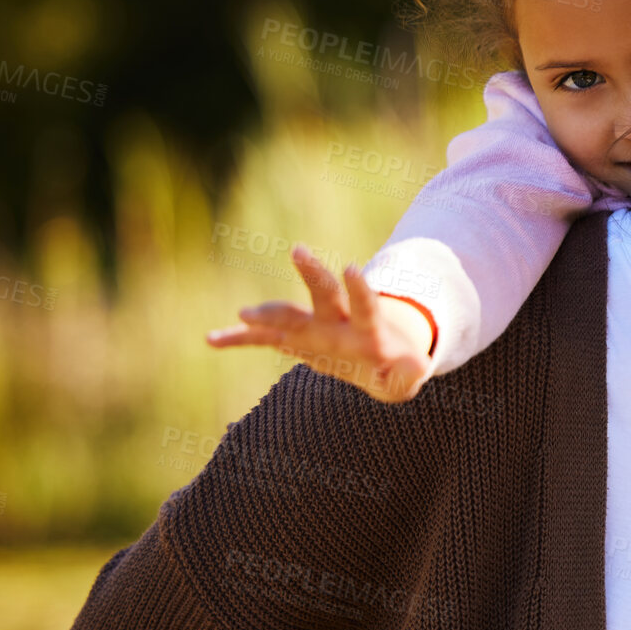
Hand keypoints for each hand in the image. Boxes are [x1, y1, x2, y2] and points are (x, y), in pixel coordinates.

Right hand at [206, 245, 437, 402]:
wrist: (377, 357)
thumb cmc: (395, 367)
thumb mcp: (406, 377)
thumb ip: (409, 374)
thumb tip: (418, 367)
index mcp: (367, 328)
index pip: (365, 304)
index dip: (359, 288)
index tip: (350, 266)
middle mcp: (338, 321)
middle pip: (325, 293)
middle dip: (313, 274)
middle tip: (298, 251)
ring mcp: (313, 329)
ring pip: (289, 314)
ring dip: (268, 312)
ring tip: (244, 313)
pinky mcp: (294, 341)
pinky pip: (263, 340)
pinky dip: (239, 339)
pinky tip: (212, 339)